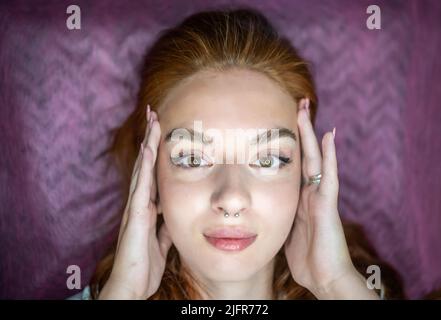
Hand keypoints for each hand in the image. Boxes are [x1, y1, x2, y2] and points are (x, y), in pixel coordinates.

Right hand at [99, 107, 171, 299]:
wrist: (132, 285)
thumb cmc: (144, 266)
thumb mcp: (162, 242)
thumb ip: (166, 228)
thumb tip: (173, 218)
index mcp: (148, 208)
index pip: (153, 174)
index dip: (157, 154)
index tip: (163, 134)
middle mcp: (140, 203)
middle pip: (146, 165)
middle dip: (150, 140)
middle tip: (154, 115)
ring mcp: (136, 207)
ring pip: (142, 169)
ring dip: (147, 145)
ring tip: (152, 121)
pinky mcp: (136, 215)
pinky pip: (141, 186)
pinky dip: (145, 166)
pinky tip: (149, 148)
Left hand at [284, 98, 377, 298]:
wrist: (325, 277)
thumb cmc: (307, 258)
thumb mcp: (286, 230)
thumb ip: (279, 215)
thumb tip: (262, 208)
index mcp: (299, 198)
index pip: (292, 164)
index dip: (286, 144)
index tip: (277, 123)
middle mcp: (310, 192)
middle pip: (303, 154)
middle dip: (299, 130)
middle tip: (295, 104)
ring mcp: (320, 196)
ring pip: (315, 158)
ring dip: (310, 134)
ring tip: (304, 109)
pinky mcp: (327, 205)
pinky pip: (329, 176)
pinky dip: (329, 156)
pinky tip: (328, 136)